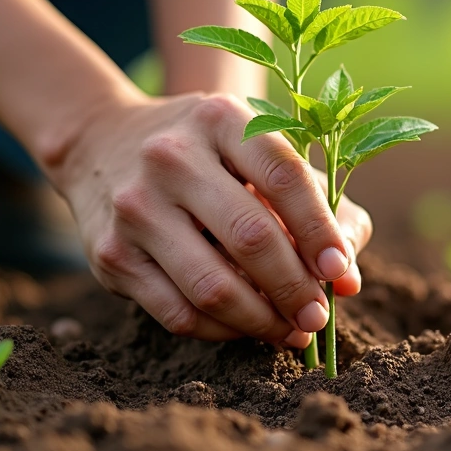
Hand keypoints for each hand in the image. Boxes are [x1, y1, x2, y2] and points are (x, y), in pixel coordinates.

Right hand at [52, 93, 360, 347]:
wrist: (101, 144)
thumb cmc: (209, 157)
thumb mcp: (259, 154)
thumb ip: (322, 206)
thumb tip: (349, 281)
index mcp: (220, 119)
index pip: (284, 177)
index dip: (320, 230)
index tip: (340, 271)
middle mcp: (172, 157)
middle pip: (251, 237)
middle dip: (295, 288)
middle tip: (318, 316)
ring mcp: (135, 207)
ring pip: (213, 286)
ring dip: (263, 321)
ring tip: (291, 332)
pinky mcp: (111, 255)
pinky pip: (178, 313)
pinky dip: (223, 331)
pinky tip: (247, 328)